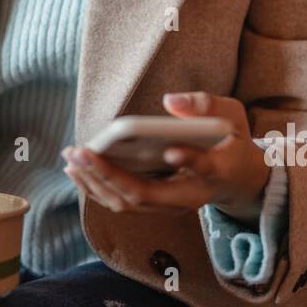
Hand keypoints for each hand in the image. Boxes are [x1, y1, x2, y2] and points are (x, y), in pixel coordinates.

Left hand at [62, 91, 269, 219]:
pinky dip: (96, 187)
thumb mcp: (231, 115)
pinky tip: (78, 169)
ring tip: (71, 159)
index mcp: (217, 171)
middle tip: (80, 152)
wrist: (235, 178)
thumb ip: (206, 105)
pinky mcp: (154, 205)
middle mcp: (189, 196)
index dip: (189, 161)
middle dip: (108, 175)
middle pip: (146, 194)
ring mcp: (170, 205)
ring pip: (128, 203)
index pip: (204, 168)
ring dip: (94, 182)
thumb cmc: (230, 141)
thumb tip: (170, 102)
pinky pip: (121, 201)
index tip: (171, 151)